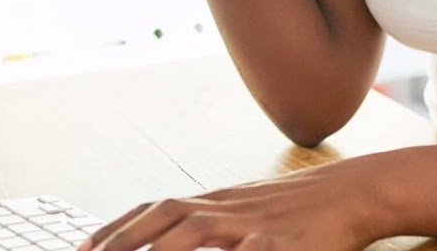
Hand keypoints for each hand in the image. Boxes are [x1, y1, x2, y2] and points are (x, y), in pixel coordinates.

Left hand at [77, 162, 385, 250]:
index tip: (83, 247)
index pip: (155, 209)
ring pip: (198, 233)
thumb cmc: (298, 208)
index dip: (116, 228)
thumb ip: (210, 223)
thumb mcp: (247, 209)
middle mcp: (228, 209)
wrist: (353, 192)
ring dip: (161, 249)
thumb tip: (168, 237)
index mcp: (217, 201)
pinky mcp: (284, 244)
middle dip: (124, 240)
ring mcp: (255, 225)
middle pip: (166, 218)